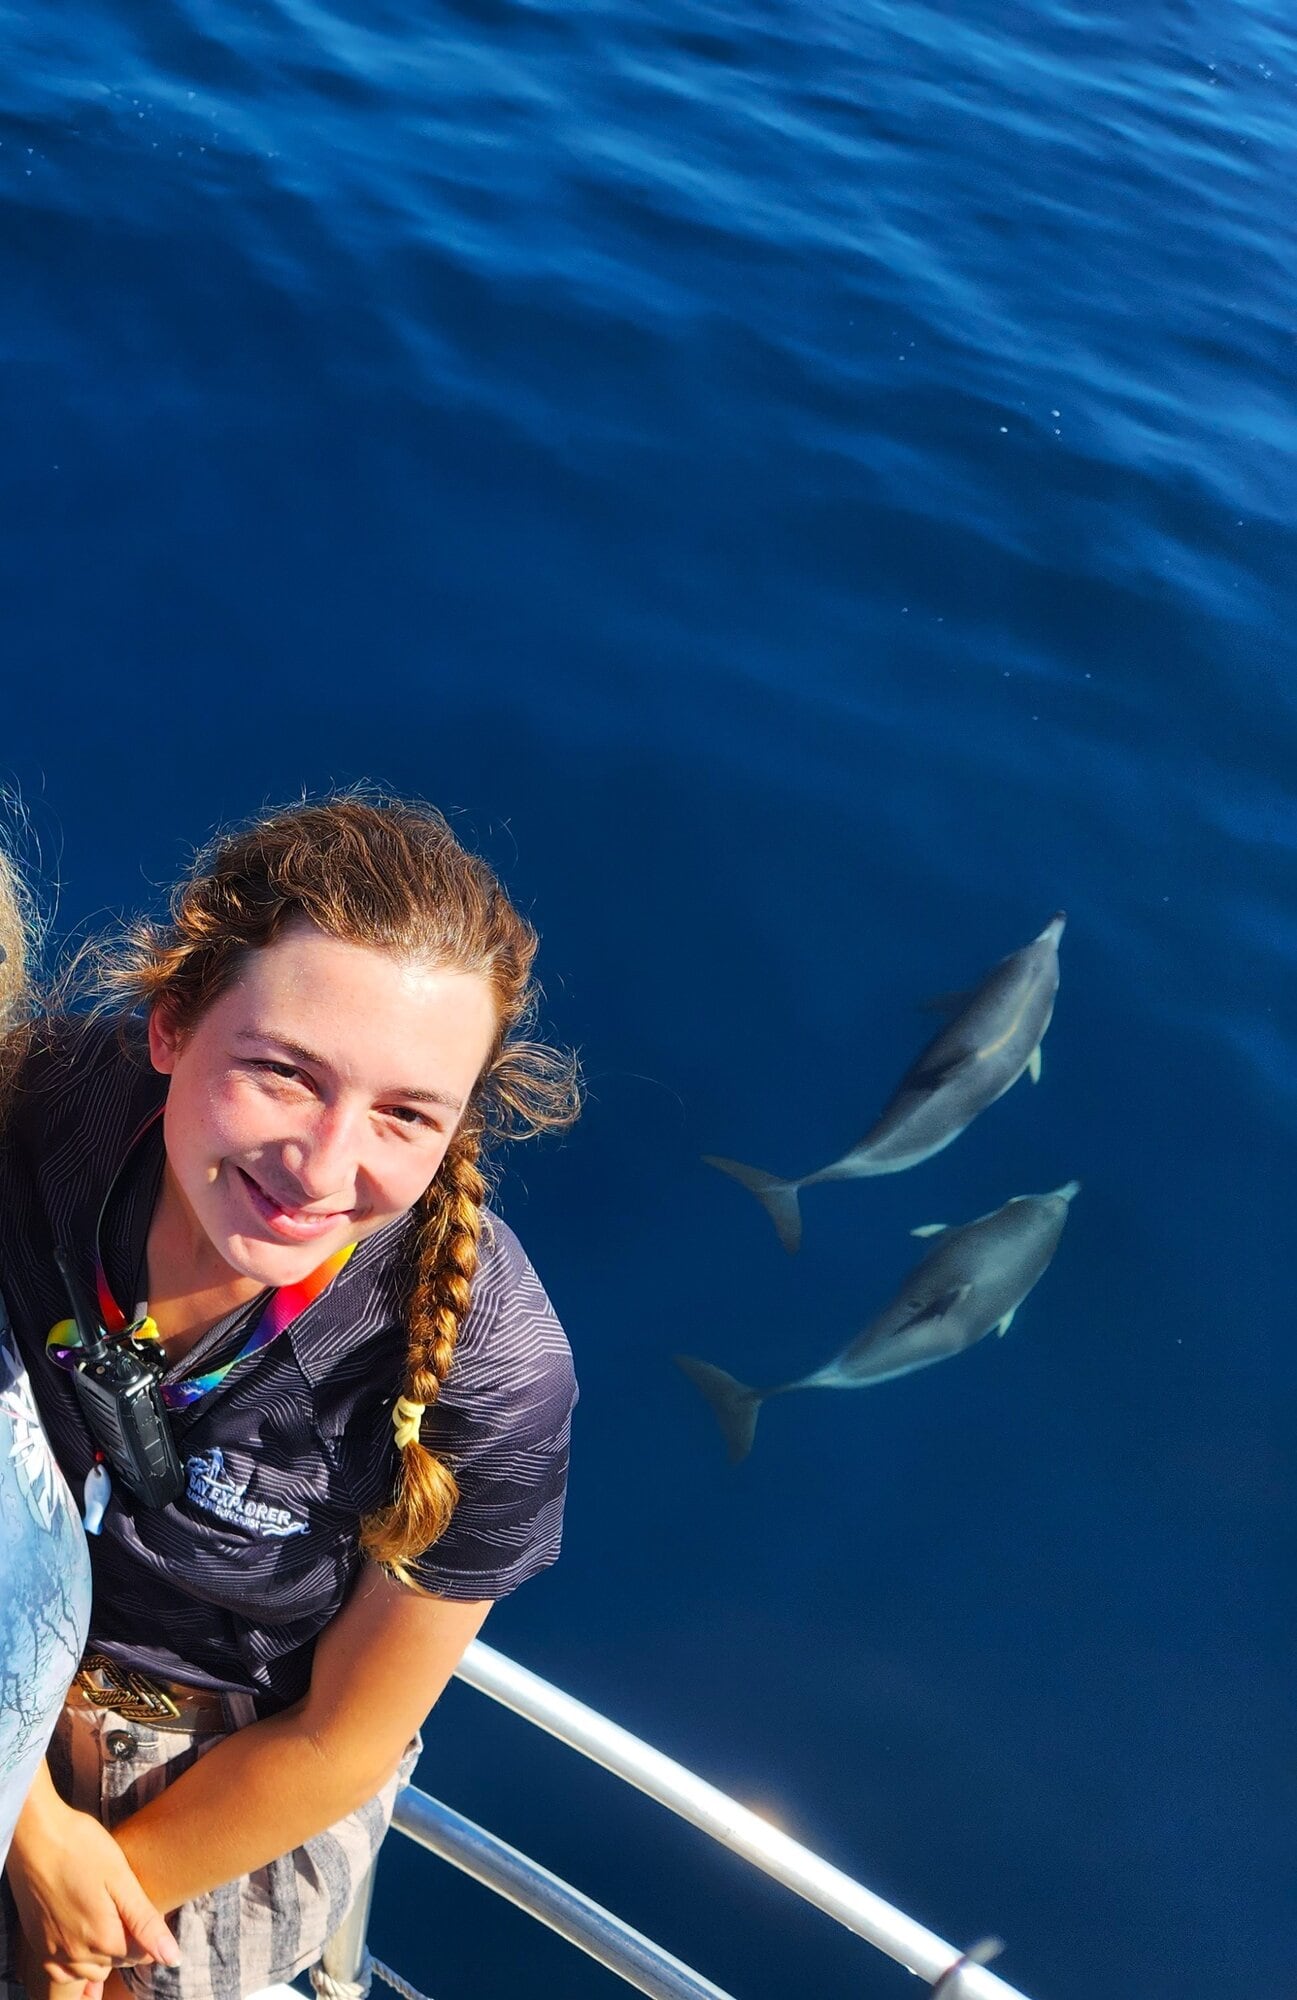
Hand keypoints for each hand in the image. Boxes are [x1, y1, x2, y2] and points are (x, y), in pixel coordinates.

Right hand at [7, 1787, 180, 1987]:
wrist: (34, 1834)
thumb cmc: (81, 1846)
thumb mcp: (121, 1878)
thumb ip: (145, 1922)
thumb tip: (172, 1958)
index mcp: (103, 1938)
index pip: (141, 1956)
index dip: (149, 1933)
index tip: (145, 1908)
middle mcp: (77, 1954)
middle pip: (116, 1962)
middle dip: (127, 1942)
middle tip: (125, 1907)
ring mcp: (53, 1952)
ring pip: (90, 1971)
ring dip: (103, 1955)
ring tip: (106, 1919)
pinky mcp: (37, 1944)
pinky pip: (61, 1971)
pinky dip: (75, 1962)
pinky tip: (81, 1938)